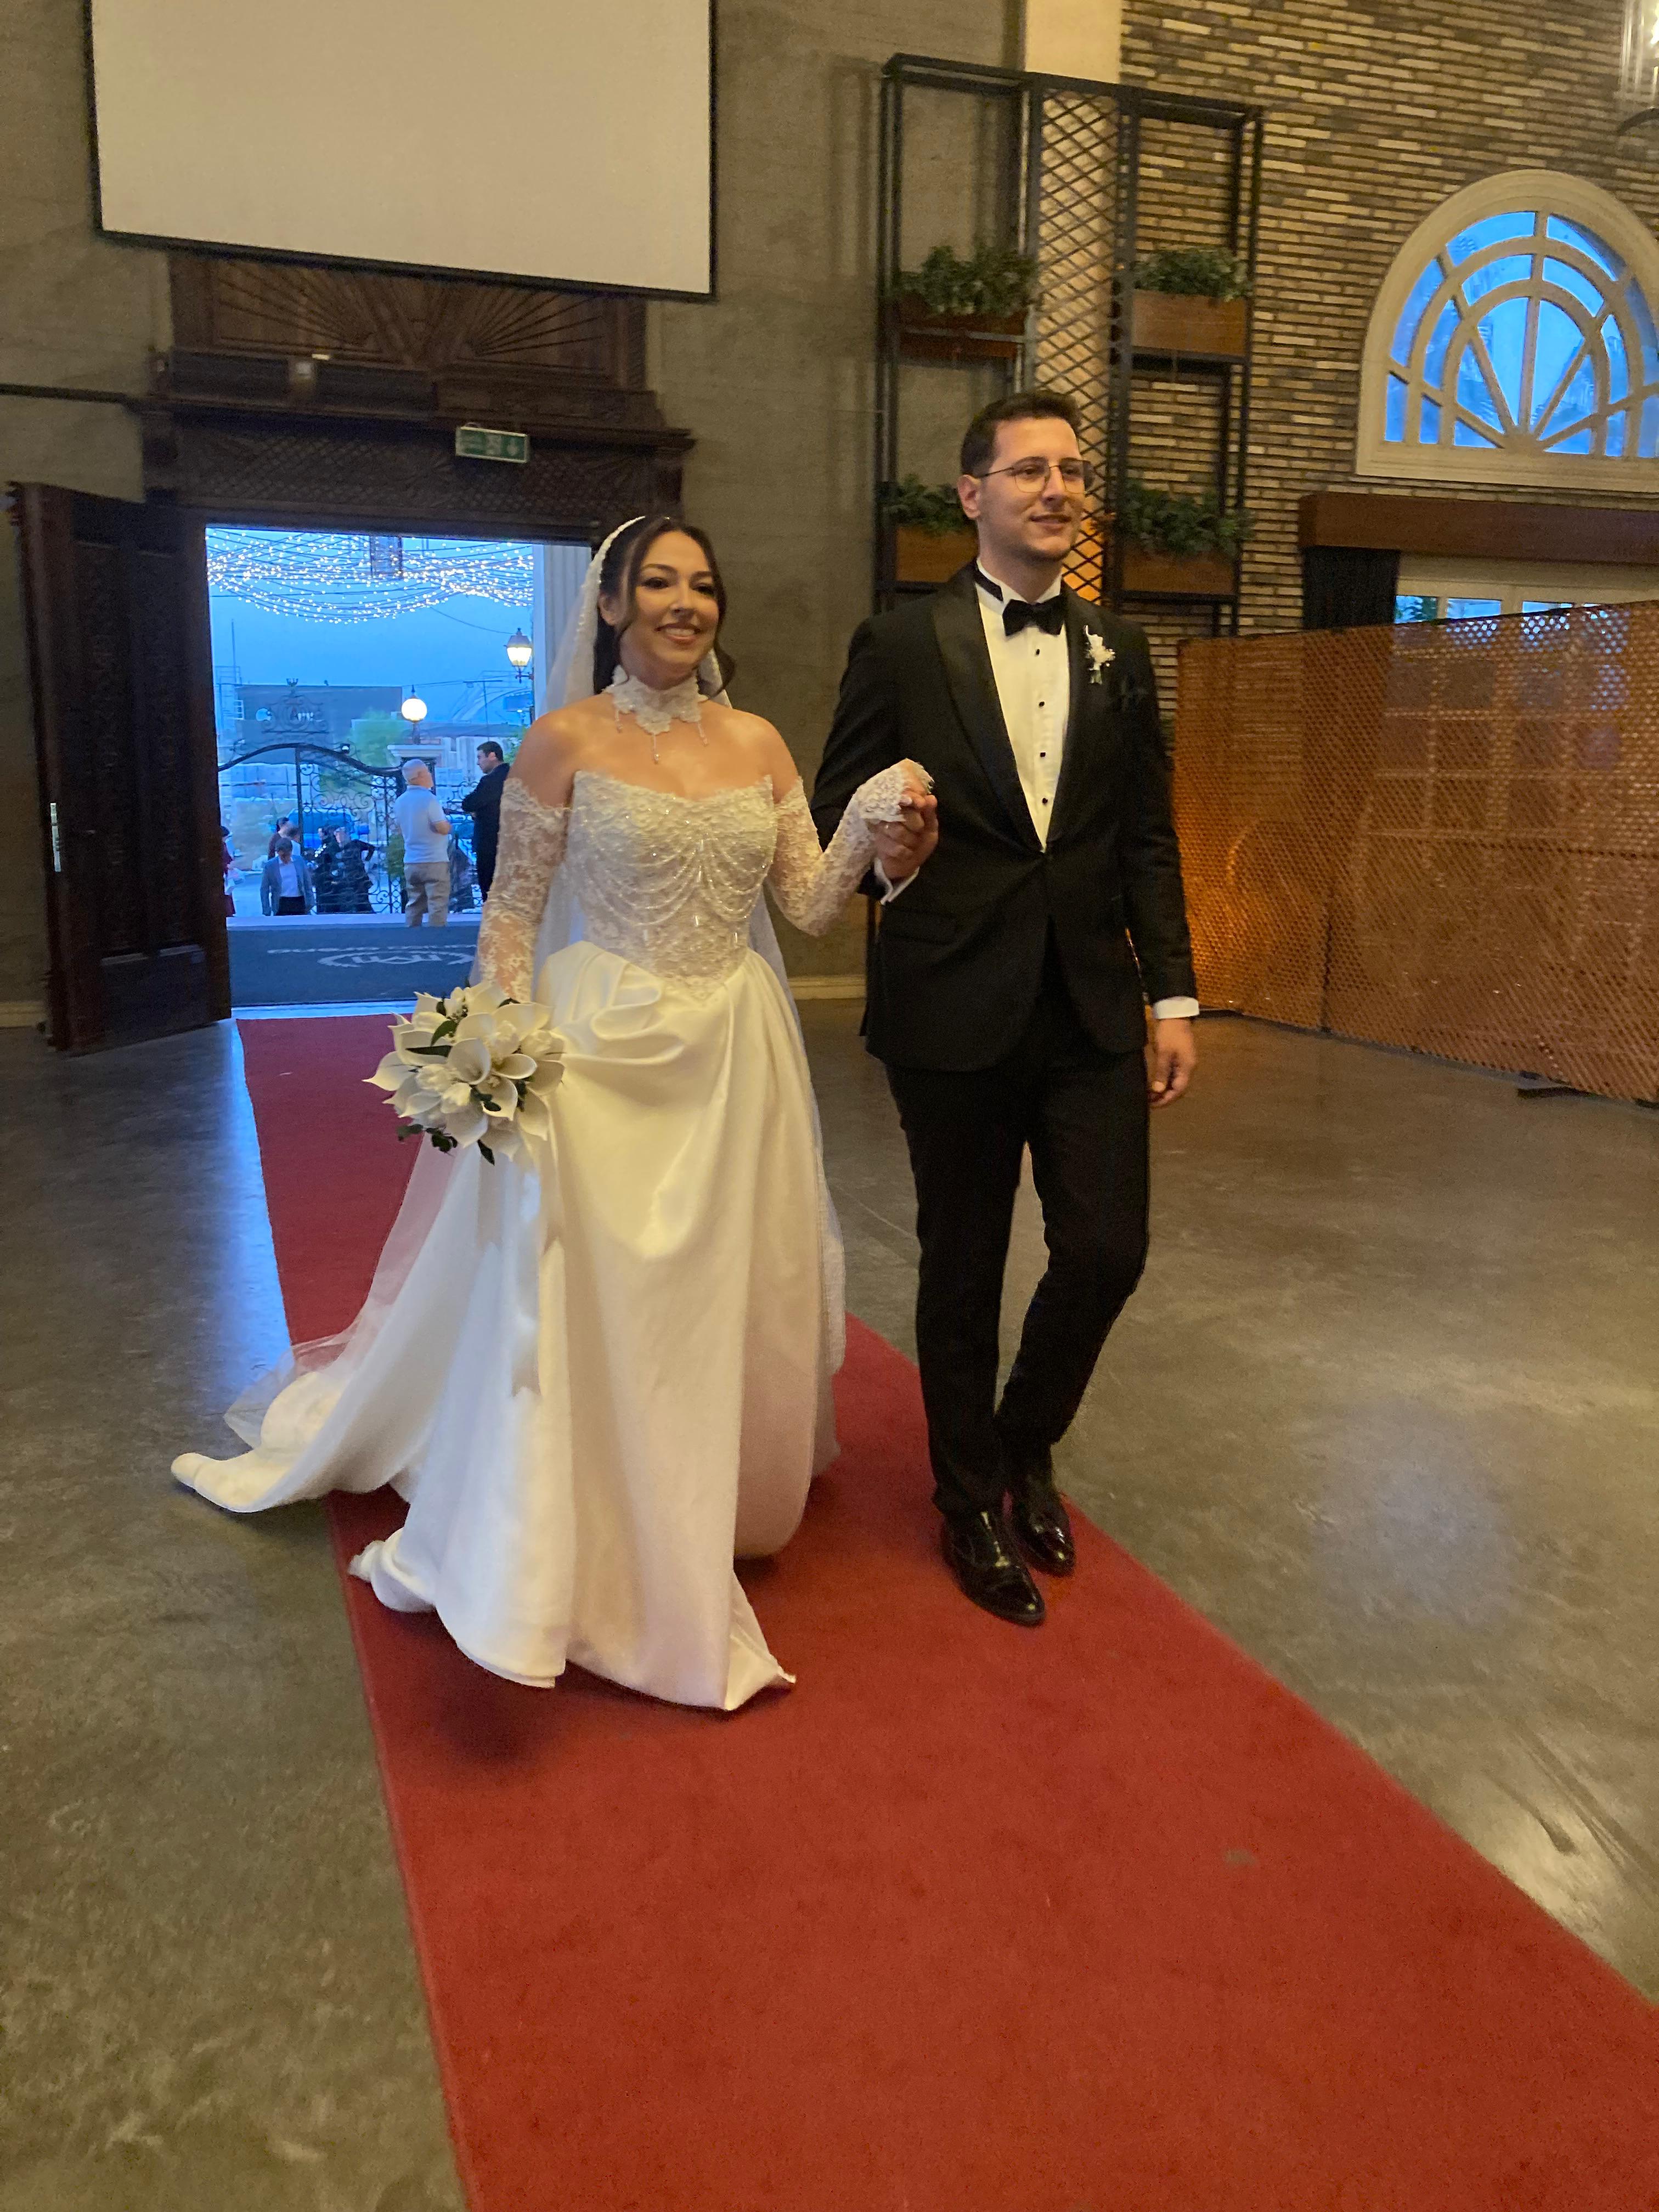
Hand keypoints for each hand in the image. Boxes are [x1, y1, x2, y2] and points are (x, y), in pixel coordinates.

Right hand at [871, 766, 937, 884]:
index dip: (912, 798)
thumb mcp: (930, 827)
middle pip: (901, 813)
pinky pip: (893, 846)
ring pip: (897, 830)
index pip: (904, 795)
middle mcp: (889, 813)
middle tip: (920, 829)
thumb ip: (929, 814)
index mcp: (903, 805)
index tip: (921, 804)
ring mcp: (882, 827)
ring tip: (914, 843)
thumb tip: (931, 798)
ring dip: (911, 840)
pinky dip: (905, 852)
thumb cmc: (920, 841)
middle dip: (915, 823)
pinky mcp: (878, 842)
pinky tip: (907, 852)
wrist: (908, 863)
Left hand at [1147, 1016, 1195, 1107]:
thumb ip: (1161, 1072)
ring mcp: (1184, 1064)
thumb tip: (1157, 1090)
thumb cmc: (1169, 1033)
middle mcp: (1188, 1068)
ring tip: (1149, 1096)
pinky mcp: (1178, 1060)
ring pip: (1175, 1083)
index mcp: (1187, 1067)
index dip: (1166, 1099)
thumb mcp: (1164, 1052)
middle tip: (1149, 1102)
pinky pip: (1172, 1076)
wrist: (1174, 1015)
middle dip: (1164, 1097)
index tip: (1153, 1104)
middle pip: (1178, 1089)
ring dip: (1164, 1091)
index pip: (1179, 1090)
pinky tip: (1154, 1085)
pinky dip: (1164, 1082)